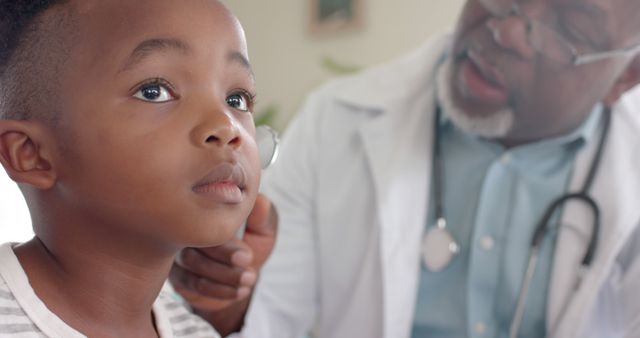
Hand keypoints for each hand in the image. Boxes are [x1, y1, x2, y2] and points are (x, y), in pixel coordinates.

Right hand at [170, 193, 277, 310]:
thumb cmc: (253, 245)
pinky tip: (239, 290)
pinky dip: (218, 290)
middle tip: (248, 265)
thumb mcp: (264, 230)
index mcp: (208, 208)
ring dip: (224, 275)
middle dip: (225, 258)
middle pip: (194, 239)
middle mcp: (187, 226)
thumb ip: (262, 217)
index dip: (227, 240)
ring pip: (191, 263)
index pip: (207, 216)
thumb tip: (260, 201)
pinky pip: (189, 283)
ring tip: (248, 278)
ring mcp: (178, 250)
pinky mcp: (177, 274)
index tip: (247, 255)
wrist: (243, 275)